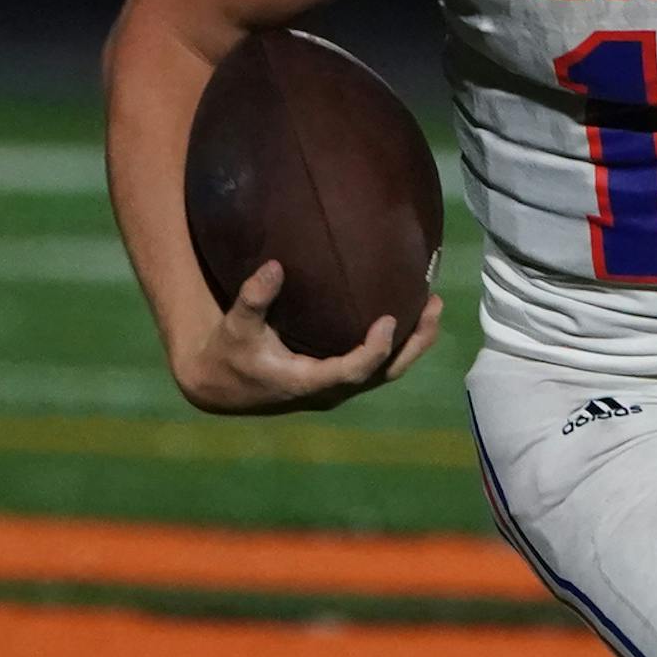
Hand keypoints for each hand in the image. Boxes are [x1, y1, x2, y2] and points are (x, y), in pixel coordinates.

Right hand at [170, 259, 443, 413]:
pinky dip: (398, 343)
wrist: (223, 387)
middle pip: (385, 373)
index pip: (352, 372)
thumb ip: (253, 299)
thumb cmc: (230, 355)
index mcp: (308, 382)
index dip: (374, 351)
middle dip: (414, 343)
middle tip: (433, 306)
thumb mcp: (235, 327)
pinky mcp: (341, 379)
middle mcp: (331, 390)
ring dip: (414, 342)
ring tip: (432, 306)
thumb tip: (275, 266)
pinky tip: (409, 314)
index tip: (389, 321)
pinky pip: (379, 365)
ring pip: (388, 371)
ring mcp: (339, 387)